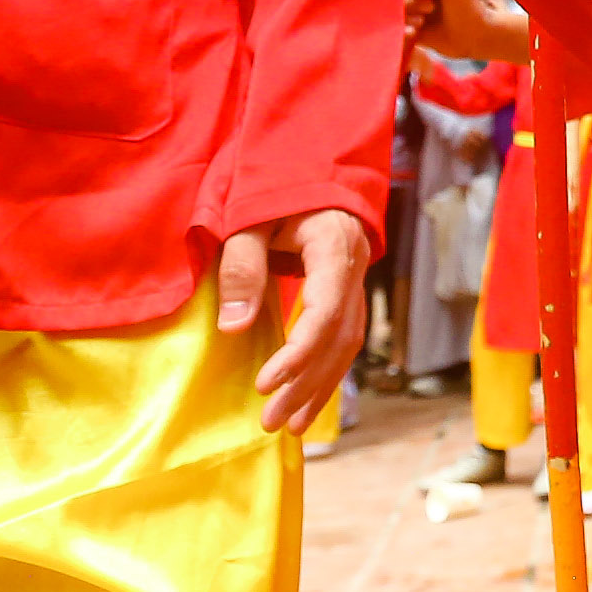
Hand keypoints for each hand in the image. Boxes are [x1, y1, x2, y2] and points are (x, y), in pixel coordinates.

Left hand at [218, 207, 372, 433]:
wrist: (311, 166)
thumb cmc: (275, 187)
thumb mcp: (248, 219)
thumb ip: (242, 269)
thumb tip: (235, 329)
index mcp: (334, 245)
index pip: (324, 310)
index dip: (298, 352)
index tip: (265, 383)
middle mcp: (354, 267)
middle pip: (339, 337)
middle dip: (306, 383)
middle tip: (272, 420)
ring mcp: (357, 280)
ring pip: (348, 343)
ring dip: (320, 387)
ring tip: (291, 425)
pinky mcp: (349, 291)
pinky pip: (346, 338)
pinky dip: (328, 372)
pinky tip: (309, 400)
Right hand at [403, 0, 531, 62]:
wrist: (477, 39)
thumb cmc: (469, 8)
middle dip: (409, 1)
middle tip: (430, 7)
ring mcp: (413, 12)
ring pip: (394, 11)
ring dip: (406, 15)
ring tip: (422, 21)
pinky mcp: (412, 30)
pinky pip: (396, 28)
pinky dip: (402, 30)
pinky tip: (415, 32)